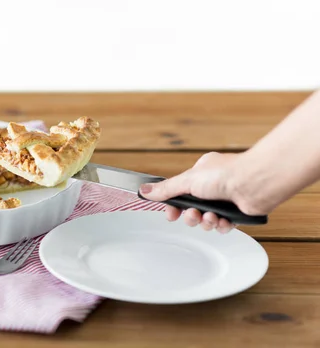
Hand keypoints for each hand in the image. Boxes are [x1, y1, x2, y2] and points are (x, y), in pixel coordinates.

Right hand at [138, 152, 267, 232]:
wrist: (255, 183)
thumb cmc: (227, 174)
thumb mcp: (188, 180)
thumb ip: (166, 189)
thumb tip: (144, 190)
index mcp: (201, 173)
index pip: (180, 193)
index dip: (174, 206)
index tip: (171, 214)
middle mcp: (213, 186)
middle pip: (192, 208)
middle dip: (191, 216)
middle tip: (193, 215)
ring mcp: (226, 199)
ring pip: (206, 219)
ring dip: (206, 221)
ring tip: (210, 216)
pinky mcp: (237, 213)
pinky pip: (223, 225)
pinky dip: (221, 225)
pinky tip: (223, 220)